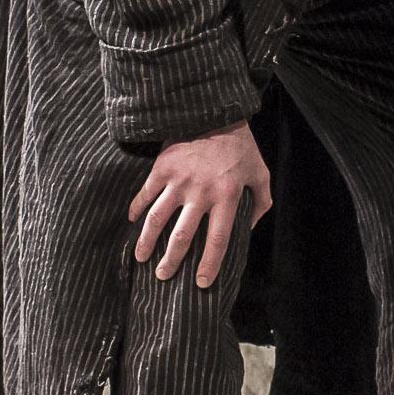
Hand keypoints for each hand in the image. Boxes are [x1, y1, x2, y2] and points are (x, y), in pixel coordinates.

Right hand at [128, 122, 271, 287]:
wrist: (214, 112)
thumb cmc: (240, 146)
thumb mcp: (260, 173)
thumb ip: (262, 202)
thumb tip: (249, 229)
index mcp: (227, 196)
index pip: (218, 239)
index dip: (209, 264)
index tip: (201, 282)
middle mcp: (201, 192)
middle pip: (183, 236)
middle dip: (172, 261)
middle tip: (163, 277)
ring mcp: (179, 180)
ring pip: (158, 219)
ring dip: (147, 241)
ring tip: (140, 258)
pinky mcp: (163, 167)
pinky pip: (146, 193)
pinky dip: (136, 209)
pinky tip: (132, 222)